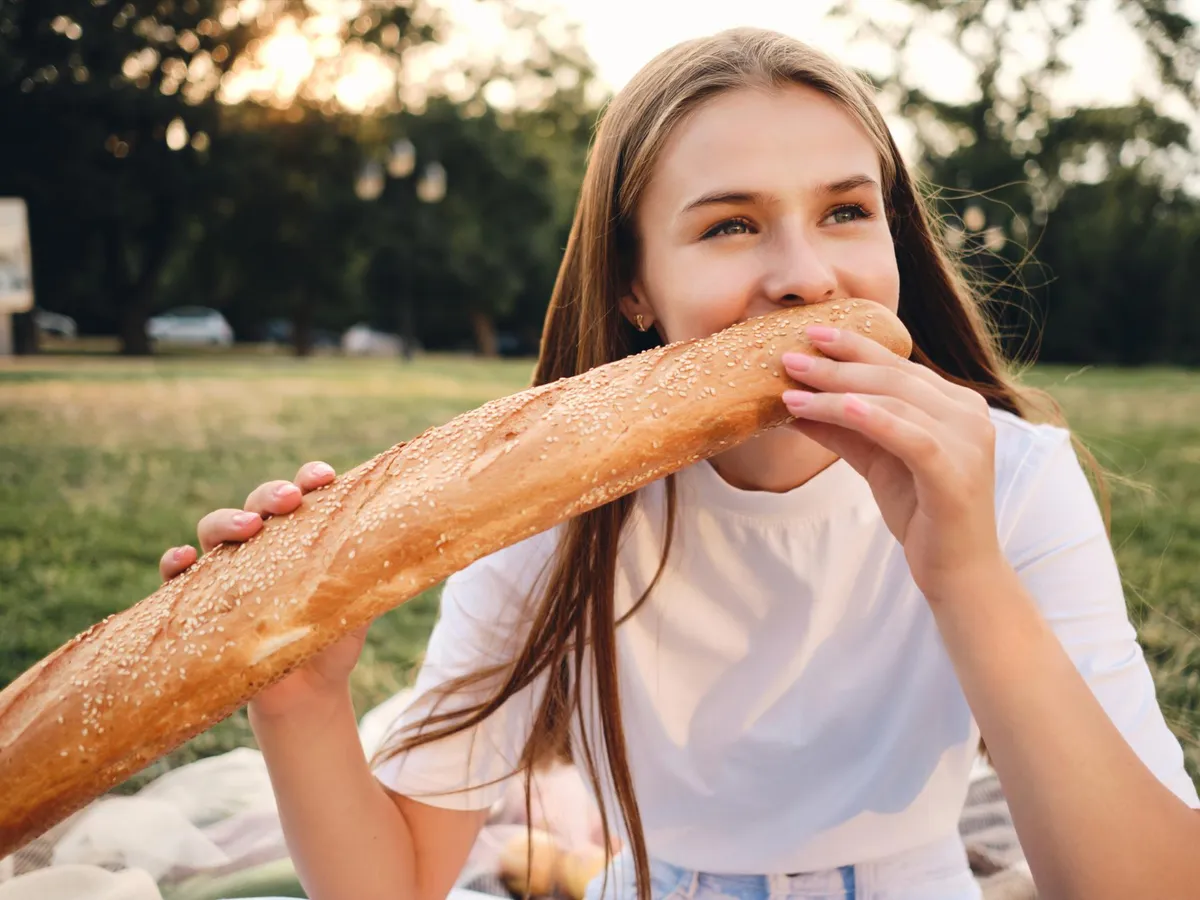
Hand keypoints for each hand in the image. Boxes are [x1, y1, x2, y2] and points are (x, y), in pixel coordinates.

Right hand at [159, 461, 369, 717]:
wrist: (307, 692)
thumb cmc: (334, 638)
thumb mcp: (359, 603)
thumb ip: (371, 573)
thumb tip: (406, 544)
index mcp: (302, 534)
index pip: (303, 493)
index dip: (310, 478)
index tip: (324, 478)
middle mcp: (263, 544)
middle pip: (258, 504)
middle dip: (271, 494)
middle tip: (289, 500)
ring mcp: (230, 569)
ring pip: (216, 529)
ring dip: (227, 520)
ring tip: (248, 527)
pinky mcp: (203, 601)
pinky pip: (179, 577)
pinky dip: (175, 562)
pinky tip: (183, 558)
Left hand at [780, 325, 1004, 599]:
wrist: (958, 573)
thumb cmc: (920, 513)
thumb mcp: (875, 462)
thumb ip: (842, 430)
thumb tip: (792, 401)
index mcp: (955, 404)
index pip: (898, 365)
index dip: (855, 346)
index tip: (811, 333)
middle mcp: (968, 414)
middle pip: (893, 376)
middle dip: (837, 364)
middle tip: (789, 356)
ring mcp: (968, 442)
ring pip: (895, 401)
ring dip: (837, 392)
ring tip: (792, 390)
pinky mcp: (956, 473)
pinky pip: (909, 436)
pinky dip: (872, 418)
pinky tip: (837, 407)